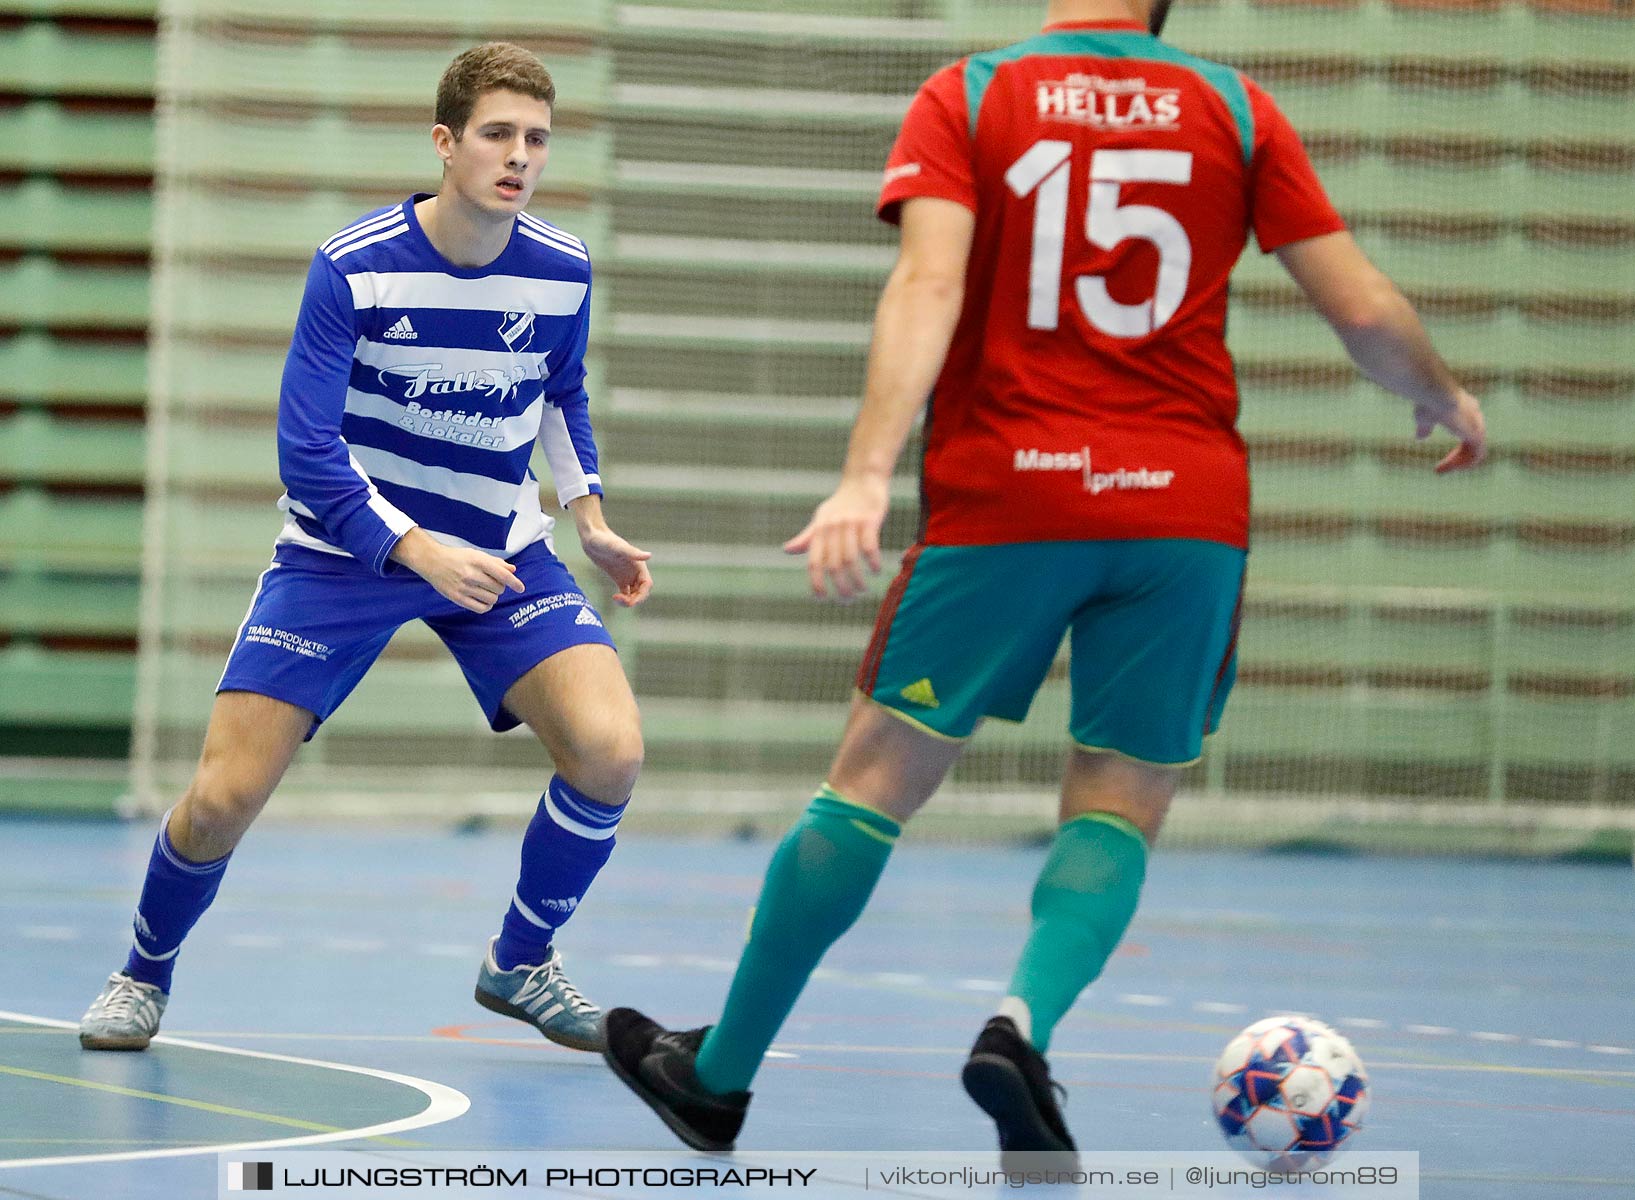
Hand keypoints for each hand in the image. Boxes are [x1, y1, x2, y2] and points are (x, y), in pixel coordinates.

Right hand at [397, 533, 524, 613]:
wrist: (432, 561)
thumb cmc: (457, 557)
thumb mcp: (476, 554)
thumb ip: (496, 562)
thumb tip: (513, 570)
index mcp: (478, 561)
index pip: (502, 575)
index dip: (514, 583)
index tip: (521, 588)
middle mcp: (471, 574)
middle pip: (499, 588)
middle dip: (500, 587)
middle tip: (493, 583)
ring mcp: (464, 587)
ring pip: (491, 598)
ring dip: (493, 596)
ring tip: (487, 590)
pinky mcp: (457, 598)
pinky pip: (480, 608)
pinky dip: (487, 606)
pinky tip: (485, 600)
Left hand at [579, 525, 652, 606]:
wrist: (591, 537)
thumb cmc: (603, 540)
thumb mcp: (616, 547)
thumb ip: (632, 552)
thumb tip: (649, 556)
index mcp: (638, 565)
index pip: (647, 584)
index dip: (641, 595)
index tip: (629, 600)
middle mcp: (635, 571)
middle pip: (641, 591)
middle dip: (634, 599)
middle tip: (619, 601)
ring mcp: (627, 575)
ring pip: (634, 593)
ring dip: (629, 600)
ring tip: (615, 599)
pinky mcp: (618, 578)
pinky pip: (625, 592)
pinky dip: (623, 598)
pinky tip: (614, 598)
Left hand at [783, 475, 888, 600]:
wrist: (863, 480)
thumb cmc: (841, 503)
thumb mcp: (821, 519)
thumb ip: (807, 537)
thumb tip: (786, 550)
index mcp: (819, 531)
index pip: (814, 563)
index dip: (816, 583)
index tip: (823, 599)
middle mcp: (832, 528)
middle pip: (833, 566)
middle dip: (841, 588)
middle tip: (848, 600)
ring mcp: (851, 524)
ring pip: (851, 560)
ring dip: (858, 580)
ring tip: (863, 590)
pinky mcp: (869, 519)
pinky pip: (870, 546)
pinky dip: (873, 562)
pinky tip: (877, 571)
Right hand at [1414, 389, 1486, 473]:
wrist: (1436, 394)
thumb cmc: (1428, 401)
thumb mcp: (1424, 417)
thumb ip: (1426, 427)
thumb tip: (1420, 438)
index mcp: (1464, 409)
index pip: (1466, 432)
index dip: (1457, 449)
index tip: (1441, 458)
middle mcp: (1474, 416)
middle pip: (1471, 443)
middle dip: (1456, 458)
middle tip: (1438, 469)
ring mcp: (1477, 425)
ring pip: (1474, 451)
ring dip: (1457, 463)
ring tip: (1439, 470)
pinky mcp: (1476, 434)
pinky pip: (1477, 455)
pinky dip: (1465, 464)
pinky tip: (1450, 467)